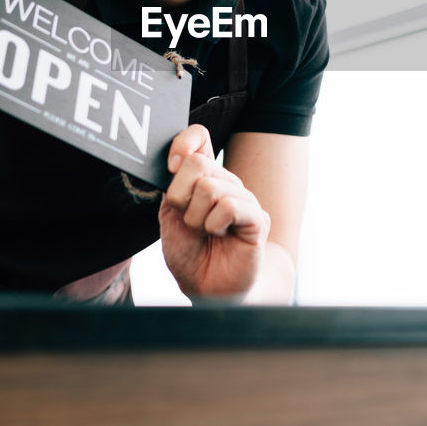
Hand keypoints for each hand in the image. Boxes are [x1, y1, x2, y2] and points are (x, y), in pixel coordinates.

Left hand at [159, 124, 271, 300]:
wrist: (207, 288)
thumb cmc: (190, 253)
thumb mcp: (170, 216)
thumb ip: (174, 186)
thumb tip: (180, 160)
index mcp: (204, 177)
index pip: (199, 136)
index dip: (183, 142)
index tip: (172, 166)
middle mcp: (226, 182)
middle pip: (198, 163)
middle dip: (181, 197)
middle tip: (188, 220)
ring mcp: (244, 198)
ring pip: (210, 187)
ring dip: (196, 217)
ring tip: (204, 232)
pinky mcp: (256, 219)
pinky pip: (229, 206)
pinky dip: (214, 224)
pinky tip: (219, 235)